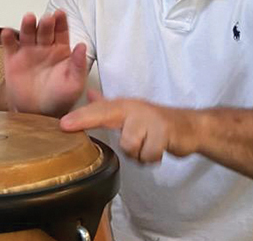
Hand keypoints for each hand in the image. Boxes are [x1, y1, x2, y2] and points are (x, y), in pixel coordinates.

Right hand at [1, 11, 87, 115]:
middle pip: (44, 30)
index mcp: (61, 49)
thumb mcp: (74, 83)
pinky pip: (10, 46)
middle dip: (46, 23)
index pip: (61, 31)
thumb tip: (82, 46)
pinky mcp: (12, 60)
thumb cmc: (59, 98)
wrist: (38, 113)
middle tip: (47, 19)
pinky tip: (7, 33)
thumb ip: (78, 65)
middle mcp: (44, 46)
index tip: (61, 14)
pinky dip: (7, 38)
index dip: (61, 22)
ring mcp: (27, 51)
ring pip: (27, 33)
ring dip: (28, 25)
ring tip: (29, 19)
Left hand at [60, 90, 203, 162]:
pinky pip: (148, 155)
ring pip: (131, 147)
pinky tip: (158, 150)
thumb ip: (107, 105)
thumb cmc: (155, 122)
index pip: (98, 110)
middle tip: (81, 128)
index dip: (81, 117)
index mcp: (124, 106)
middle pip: (111, 121)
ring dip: (139, 154)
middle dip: (98, 126)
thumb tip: (89, 93)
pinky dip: (152, 158)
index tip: (63, 124)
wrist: (189, 127)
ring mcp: (150, 120)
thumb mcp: (130, 111)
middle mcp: (135, 110)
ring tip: (147, 146)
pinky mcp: (165, 133)